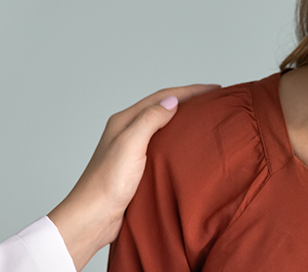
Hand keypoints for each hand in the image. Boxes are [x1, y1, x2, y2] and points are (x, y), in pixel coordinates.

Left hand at [47, 84, 219, 270]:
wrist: (94, 217)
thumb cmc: (108, 182)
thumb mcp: (130, 144)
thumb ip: (150, 119)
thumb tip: (172, 101)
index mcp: (124, 121)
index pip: (161, 97)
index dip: (189, 91)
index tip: (213, 89)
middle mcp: (127, 132)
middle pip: (162, 109)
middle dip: (187, 102)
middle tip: (213, 101)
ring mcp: (131, 151)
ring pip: (162, 128)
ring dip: (182, 121)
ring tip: (205, 120)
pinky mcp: (136, 169)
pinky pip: (161, 147)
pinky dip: (177, 142)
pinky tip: (188, 149)